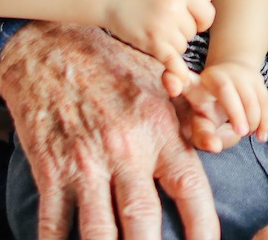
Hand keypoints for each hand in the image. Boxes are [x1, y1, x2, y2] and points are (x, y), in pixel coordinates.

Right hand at [0, 21, 219, 239]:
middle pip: (143, 219)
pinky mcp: (51, 168)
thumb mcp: (157, 79)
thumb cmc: (111, 65)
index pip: (189, 187)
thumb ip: (191, 112)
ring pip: (99, 230)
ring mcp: (85, 161)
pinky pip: (54, 222)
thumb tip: (218, 140)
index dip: (203, 227)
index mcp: (156, 128)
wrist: (50, 46)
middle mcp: (124, 148)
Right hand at [103, 0, 214, 90]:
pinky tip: (180, 79)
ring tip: (155, 30)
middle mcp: (174, 7)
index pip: (208, 14)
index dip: (201, 20)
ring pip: (182, 47)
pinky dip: (177, 71)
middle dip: (182, 31)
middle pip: (193, 32)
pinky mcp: (152, 42)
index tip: (190, 20)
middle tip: (163, 22)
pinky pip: (172, 62)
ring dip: (172, 44)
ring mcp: (163, 26)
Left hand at [180, 61, 267, 151]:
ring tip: (248, 134)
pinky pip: (263, 100)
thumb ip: (202, 134)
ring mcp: (238, 74)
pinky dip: (264, 119)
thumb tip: (215, 146)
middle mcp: (216, 75)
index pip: (184, 83)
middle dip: (234, 111)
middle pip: (224, 89)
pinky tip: (261, 136)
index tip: (177, 94)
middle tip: (240, 133)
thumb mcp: (200, 117)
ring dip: (251, 118)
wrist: (231, 74)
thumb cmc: (209, 104)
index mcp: (195, 85)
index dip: (174, 82)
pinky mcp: (255, 79)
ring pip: (247, 95)